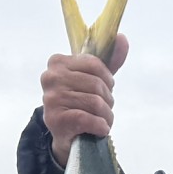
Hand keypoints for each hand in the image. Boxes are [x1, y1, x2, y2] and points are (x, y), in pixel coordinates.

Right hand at [40, 33, 129, 165]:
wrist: (67, 135)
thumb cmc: (81, 103)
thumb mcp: (94, 80)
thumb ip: (109, 61)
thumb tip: (122, 38)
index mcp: (58, 62)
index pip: (94, 64)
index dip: (107, 80)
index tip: (105, 91)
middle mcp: (50, 77)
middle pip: (97, 85)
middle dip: (108, 101)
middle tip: (104, 110)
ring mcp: (51, 98)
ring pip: (95, 103)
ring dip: (106, 116)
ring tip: (102, 121)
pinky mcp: (55, 119)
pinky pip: (88, 119)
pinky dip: (100, 126)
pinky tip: (99, 129)